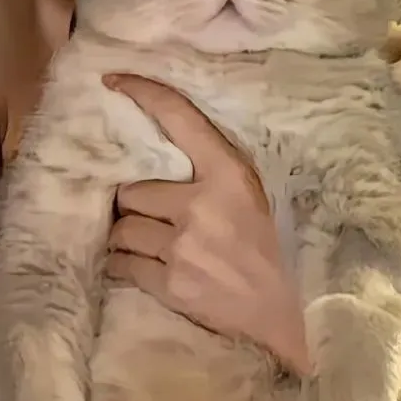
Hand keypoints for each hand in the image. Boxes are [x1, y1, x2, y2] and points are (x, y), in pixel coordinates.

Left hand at [102, 73, 309, 369]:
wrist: (287, 321)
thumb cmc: (274, 254)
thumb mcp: (256, 198)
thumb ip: (216, 174)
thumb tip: (162, 155)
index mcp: (229, 175)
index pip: (180, 121)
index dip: (144, 93)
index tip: (113, 79)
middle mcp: (201, 204)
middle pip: (133, 189)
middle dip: (135, 202)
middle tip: (149, 213)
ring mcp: (183, 246)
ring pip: (121, 227)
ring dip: (127, 234)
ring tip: (146, 242)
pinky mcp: (170, 283)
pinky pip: (122, 263)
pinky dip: (125, 263)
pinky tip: (142, 266)